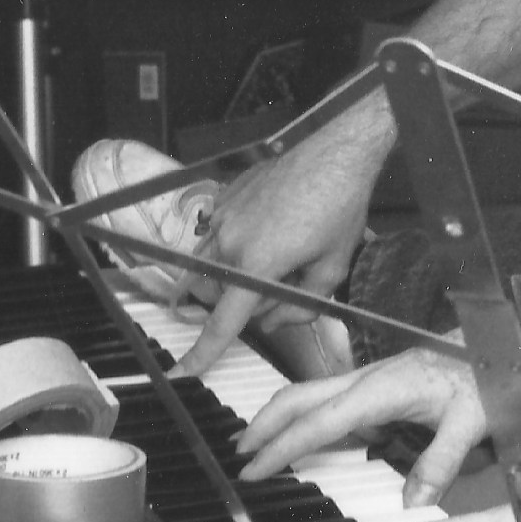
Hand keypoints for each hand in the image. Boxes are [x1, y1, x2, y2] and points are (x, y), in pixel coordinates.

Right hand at [176, 105, 389, 378]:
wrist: (335, 149)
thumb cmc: (340, 206)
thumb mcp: (333, 267)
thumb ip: (300, 305)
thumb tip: (272, 322)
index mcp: (257, 264)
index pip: (223, 321)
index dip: (201, 352)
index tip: (180, 372)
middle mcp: (229, 241)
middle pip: (215, 294)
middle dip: (239, 302)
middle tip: (283, 284)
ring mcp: (222, 217)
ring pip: (209, 265)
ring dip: (231, 275)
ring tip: (276, 255)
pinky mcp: (223, 198)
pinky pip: (214, 236)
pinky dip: (234, 246)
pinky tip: (271, 229)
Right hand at [236, 344, 485, 507]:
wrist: (495, 350)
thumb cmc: (482, 380)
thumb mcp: (469, 423)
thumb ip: (440, 463)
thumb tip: (411, 504)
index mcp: (382, 388)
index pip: (320, 421)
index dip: (282, 446)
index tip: (253, 468)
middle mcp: (368, 379)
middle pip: (300, 397)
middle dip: (263, 424)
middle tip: (238, 456)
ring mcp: (370, 379)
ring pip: (311, 395)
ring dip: (280, 419)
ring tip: (258, 450)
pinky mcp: (376, 385)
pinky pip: (331, 401)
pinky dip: (307, 419)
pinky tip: (306, 443)